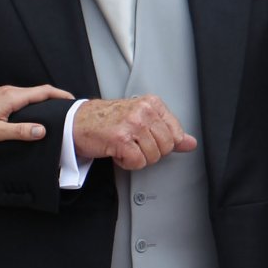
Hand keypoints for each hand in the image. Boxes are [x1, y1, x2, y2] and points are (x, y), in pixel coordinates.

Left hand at [0, 84, 73, 148]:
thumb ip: (19, 131)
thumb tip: (42, 130)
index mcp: (10, 97)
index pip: (43, 92)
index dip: (61, 95)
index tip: (75, 102)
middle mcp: (8, 92)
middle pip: (39, 92)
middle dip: (56, 99)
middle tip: (71, 111)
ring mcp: (2, 95)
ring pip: (30, 96)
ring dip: (45, 103)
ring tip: (57, 115)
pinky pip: (22, 100)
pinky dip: (33, 105)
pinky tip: (35, 117)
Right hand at [72, 95, 197, 169]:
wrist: (77, 122)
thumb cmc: (106, 121)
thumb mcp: (141, 121)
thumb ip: (168, 132)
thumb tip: (190, 143)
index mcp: (151, 104)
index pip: (176, 133)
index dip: (162, 143)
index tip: (148, 140)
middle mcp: (144, 111)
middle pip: (166, 147)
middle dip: (150, 152)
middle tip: (133, 144)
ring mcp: (132, 124)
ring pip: (153, 156)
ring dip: (136, 158)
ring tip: (124, 147)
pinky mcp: (121, 139)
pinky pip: (137, 162)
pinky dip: (126, 163)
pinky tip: (117, 152)